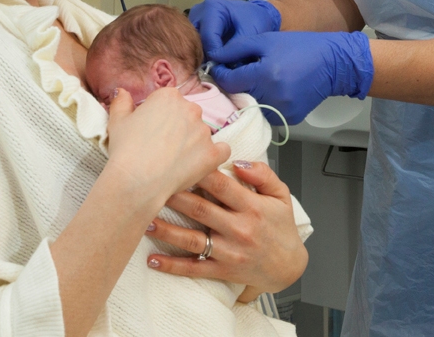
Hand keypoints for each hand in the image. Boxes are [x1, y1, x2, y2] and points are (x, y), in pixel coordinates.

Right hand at [106, 87, 230, 208]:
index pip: (167, 101)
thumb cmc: (125, 150)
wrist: (137, 180)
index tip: (150, 131)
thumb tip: (122, 91)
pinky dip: (215, 155)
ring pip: (201, 133)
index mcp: (169, 96)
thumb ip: (122, 102)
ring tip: (174, 161)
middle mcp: (191, 108)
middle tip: (161, 146)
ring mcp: (204, 130)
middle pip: (186, 114)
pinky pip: (222, 150)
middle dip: (177, 128)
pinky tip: (202, 162)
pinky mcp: (213, 153)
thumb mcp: (117, 122)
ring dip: (192, 142)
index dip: (157, 117)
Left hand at [145, 162, 307, 292]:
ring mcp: (229, 252)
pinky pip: (193, 269)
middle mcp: (239, 229)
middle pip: (201, 210)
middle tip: (151, 185)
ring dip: (167, 230)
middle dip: (175, 196)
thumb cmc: (281, 228)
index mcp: (251, 207)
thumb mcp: (281, 195)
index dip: (199, 173)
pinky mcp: (221, 271)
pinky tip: (152, 259)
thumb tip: (238, 162)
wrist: (288, 267)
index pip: (222, 186)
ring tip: (145, 219)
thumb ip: (262, 174)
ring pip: (192, 240)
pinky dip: (172, 266)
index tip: (179, 161)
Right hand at [189, 0, 280, 58]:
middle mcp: (199, 11)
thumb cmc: (255, 21)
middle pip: (196, 40)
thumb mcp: (250, 33)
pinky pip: (194, 44)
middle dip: (207, 56)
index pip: (207, 37)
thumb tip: (221, 66)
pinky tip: (215, 61)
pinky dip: (203, 54)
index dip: (215, 55)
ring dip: (203, 56)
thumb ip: (236, 48)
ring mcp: (195, 19)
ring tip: (217, 65)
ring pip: (193, 43)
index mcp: (212, 7)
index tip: (225, 67)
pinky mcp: (195, 28)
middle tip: (219, 69)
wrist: (256, 16)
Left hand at [210, 30, 371, 124]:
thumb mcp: (266, 40)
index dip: (221, 73)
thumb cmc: (300, 46)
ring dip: (250, 96)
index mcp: (265, 75)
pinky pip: (268, 113)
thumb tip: (215, 58)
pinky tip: (275, 90)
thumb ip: (237, 48)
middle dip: (236, 85)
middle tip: (241, 73)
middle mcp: (272, 97)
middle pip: (239, 96)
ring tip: (261, 80)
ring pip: (252, 107)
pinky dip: (266, 103)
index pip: (229, 82)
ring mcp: (282, 111)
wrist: (333, 63)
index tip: (222, 67)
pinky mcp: (290, 119)